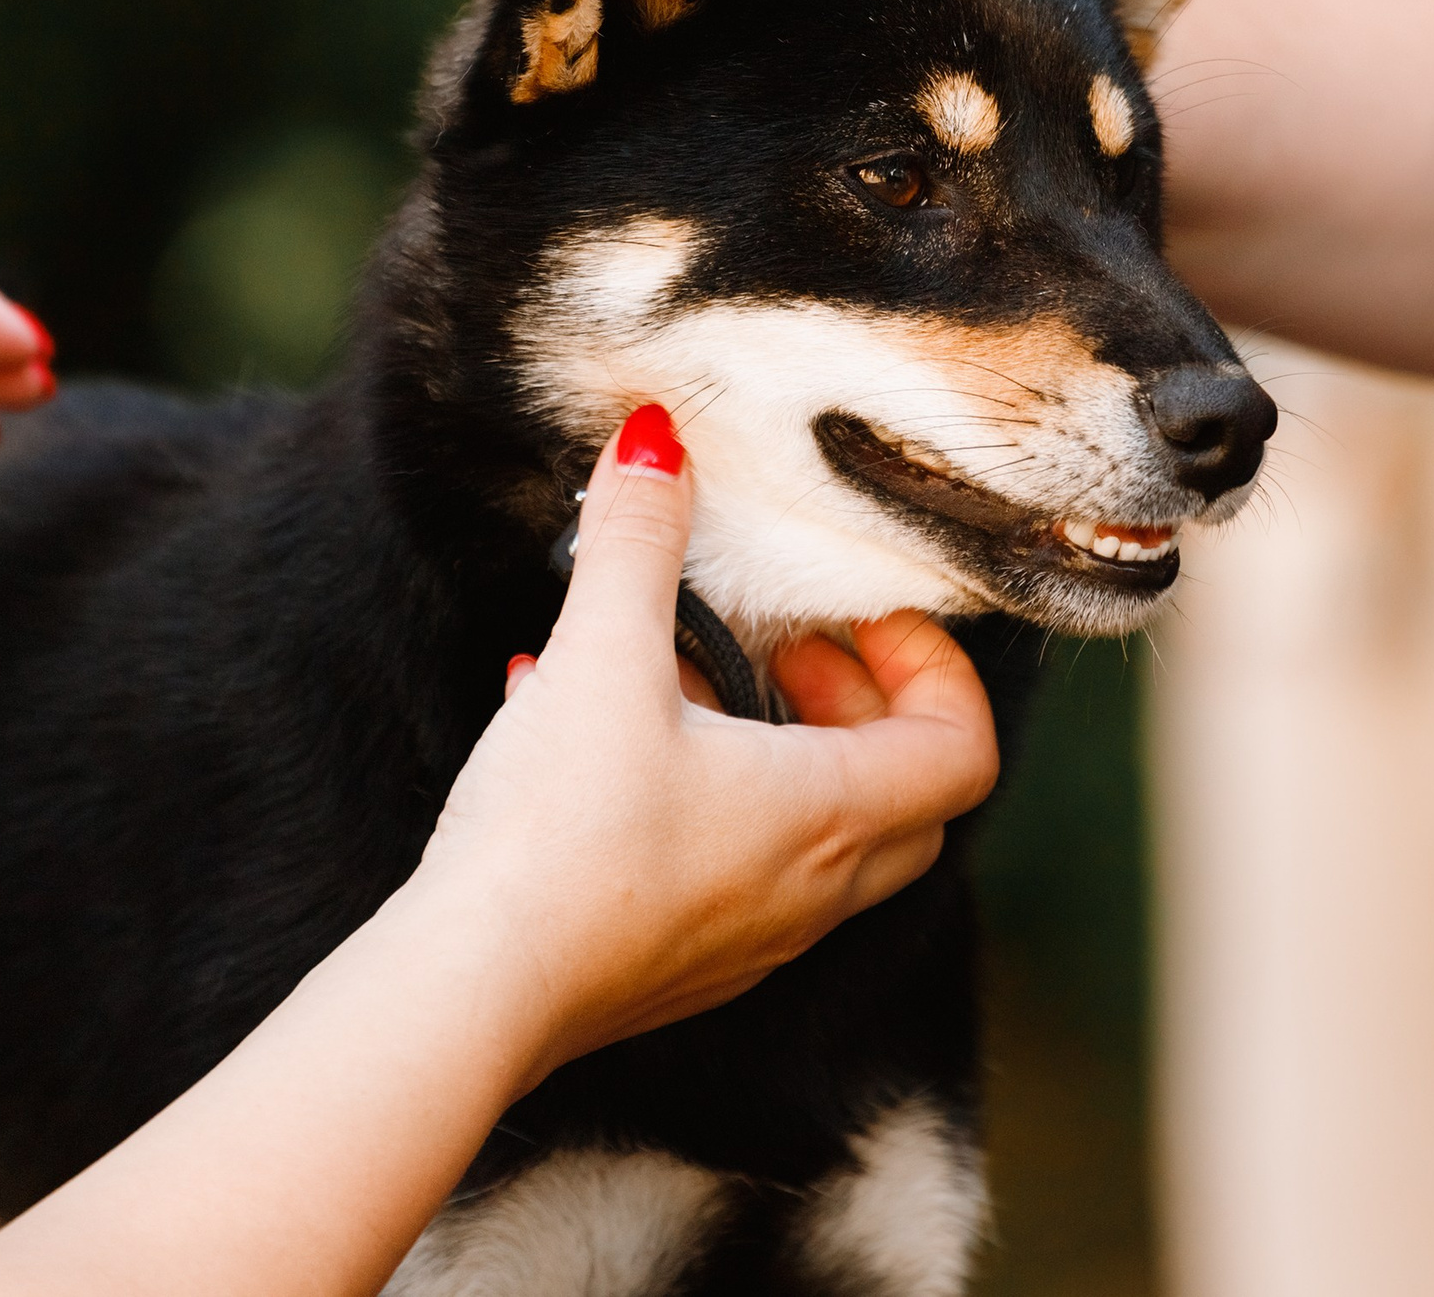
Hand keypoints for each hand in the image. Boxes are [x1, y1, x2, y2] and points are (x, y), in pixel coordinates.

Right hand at [405, 405, 999, 1079]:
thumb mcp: (602, 658)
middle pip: (905, 799)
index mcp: (830, 813)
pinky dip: (703, 799)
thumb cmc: (559, 835)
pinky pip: (732, 873)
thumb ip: (636, 540)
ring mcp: (748, 940)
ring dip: (777, 752)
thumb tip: (655, 441)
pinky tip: (592, 744)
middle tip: (783, 649)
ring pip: (817, 839)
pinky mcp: (678, 967)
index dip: (935, 669)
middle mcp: (812, 891)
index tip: (857, 620)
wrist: (470, 991)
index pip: (964, 748)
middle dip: (858, 708)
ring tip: (679, 682)